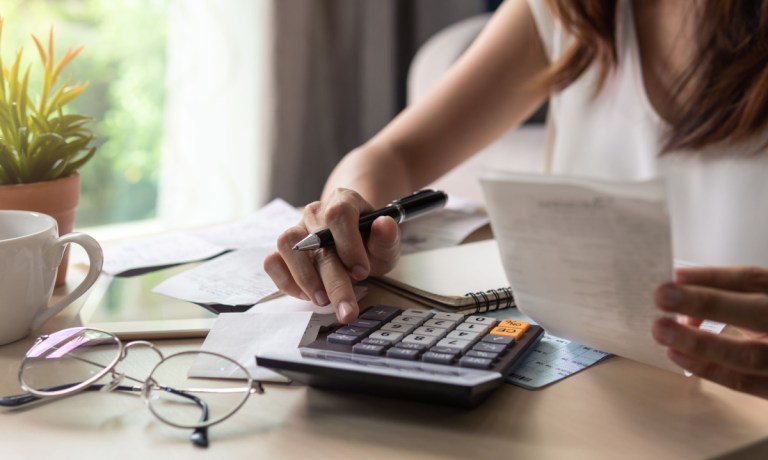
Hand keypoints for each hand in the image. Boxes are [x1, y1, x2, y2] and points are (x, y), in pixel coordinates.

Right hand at [263, 188, 400, 323]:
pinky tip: (306, 295)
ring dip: (305, 278)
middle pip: (316, 239)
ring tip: (322, 300)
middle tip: (347, 310)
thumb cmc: (368, 244)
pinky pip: (272, 262)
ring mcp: (296, 230)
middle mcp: (316, 213)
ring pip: (287, 245)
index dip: (349, 244)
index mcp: (344, 202)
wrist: (353, 246)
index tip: (362, 272)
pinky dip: (286, 281)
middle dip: (334, 281)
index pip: (339, 214)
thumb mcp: (385, 244)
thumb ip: (387, 237)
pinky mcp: (283, 250)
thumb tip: (384, 225)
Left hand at [652, 266, 767, 398]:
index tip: (675, 275)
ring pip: (748, 354)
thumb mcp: (759, 301)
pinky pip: (743, 382)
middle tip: (662, 296)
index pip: (754, 279)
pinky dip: (707, 368)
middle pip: (756, 312)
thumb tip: (681, 295)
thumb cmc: (767, 323)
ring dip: (699, 342)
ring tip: (662, 330)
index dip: (714, 276)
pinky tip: (677, 355)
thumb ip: (729, 297)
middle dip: (707, 303)